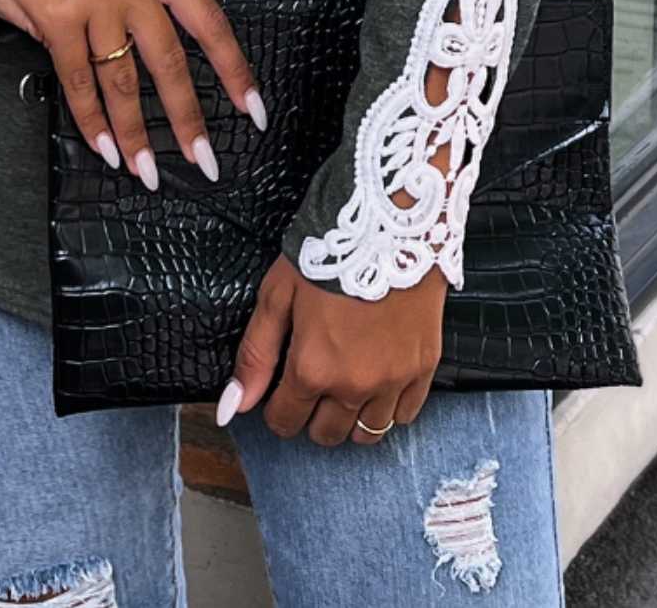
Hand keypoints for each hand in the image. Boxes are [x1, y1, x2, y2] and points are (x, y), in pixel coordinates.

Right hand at [0, 0, 266, 182]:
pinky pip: (80, 81)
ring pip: (122, 79)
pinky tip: (105, 145)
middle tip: (203, 159)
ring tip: (146, 168)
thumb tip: (176, 65)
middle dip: (187, 118)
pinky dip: (93, 120)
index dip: (232, 68)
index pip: (207, 20)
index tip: (250, 109)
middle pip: (169, 59)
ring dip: (135, 131)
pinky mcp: (57, 17)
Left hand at [219, 253, 446, 444]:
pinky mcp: (424, 367)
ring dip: (349, 416)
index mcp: (312, 368)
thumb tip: (232, 404)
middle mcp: (355, 385)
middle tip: (311, 382)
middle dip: (311, 413)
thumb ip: (255, 354)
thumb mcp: (278, 295)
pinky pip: (404, 415)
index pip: (285, 420)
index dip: (276, 407)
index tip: (280, 388)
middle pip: (325, 433)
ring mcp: (393, 380)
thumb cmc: (330, 251)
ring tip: (343, 384)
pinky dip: (387, 407)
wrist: (390, 223)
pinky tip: (377, 382)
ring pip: (366, 433)